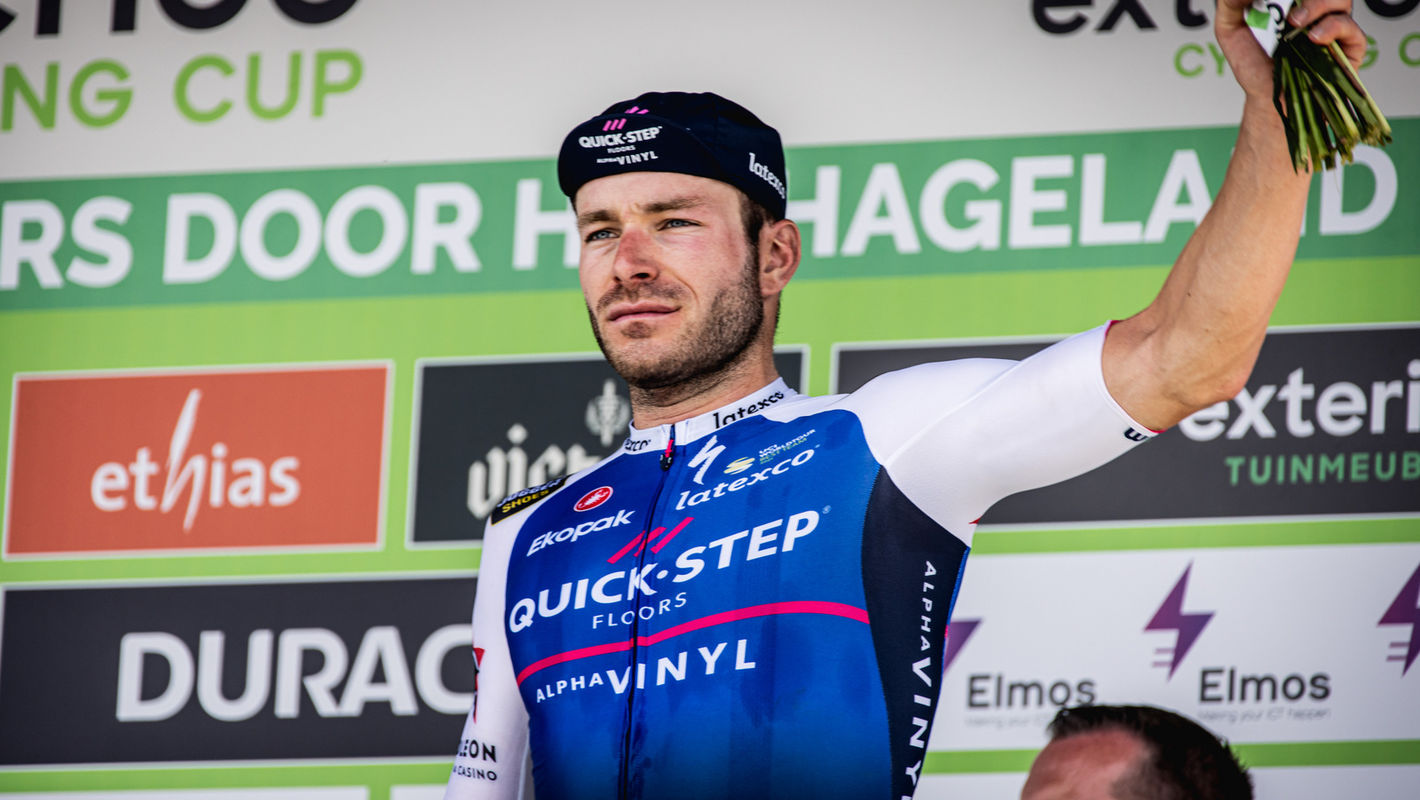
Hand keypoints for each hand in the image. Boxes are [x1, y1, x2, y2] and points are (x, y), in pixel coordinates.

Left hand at [1214, 0, 1367, 99]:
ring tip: (1295, 23)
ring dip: (1318, 5)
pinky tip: (1314, 39)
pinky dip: (1333, 28)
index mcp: (1292, 3)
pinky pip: (1351, 29)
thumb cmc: (1253, 66)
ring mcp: (1334, 26)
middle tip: (1285, 12)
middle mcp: (1316, 10)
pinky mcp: (1347, 46)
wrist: (1267, 100)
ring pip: (1341, 0)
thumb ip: (1231, 5)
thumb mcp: (1230, 32)